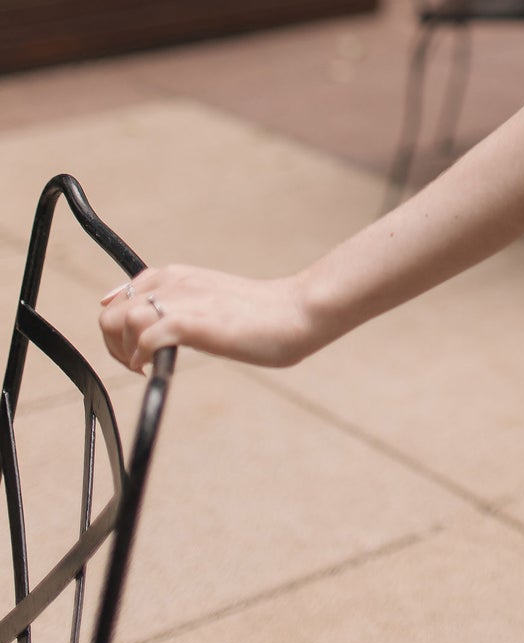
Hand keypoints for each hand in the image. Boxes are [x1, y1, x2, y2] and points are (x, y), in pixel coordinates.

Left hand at [99, 265, 315, 373]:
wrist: (296, 311)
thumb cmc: (262, 314)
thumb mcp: (211, 301)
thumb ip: (182, 305)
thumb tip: (155, 326)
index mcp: (179, 275)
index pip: (122, 295)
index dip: (119, 327)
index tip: (134, 349)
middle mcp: (174, 282)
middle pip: (109, 312)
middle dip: (114, 345)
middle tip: (137, 364)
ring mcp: (182, 300)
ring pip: (120, 321)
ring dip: (125, 351)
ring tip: (146, 367)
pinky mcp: (192, 322)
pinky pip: (145, 337)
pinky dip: (142, 356)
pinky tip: (156, 367)